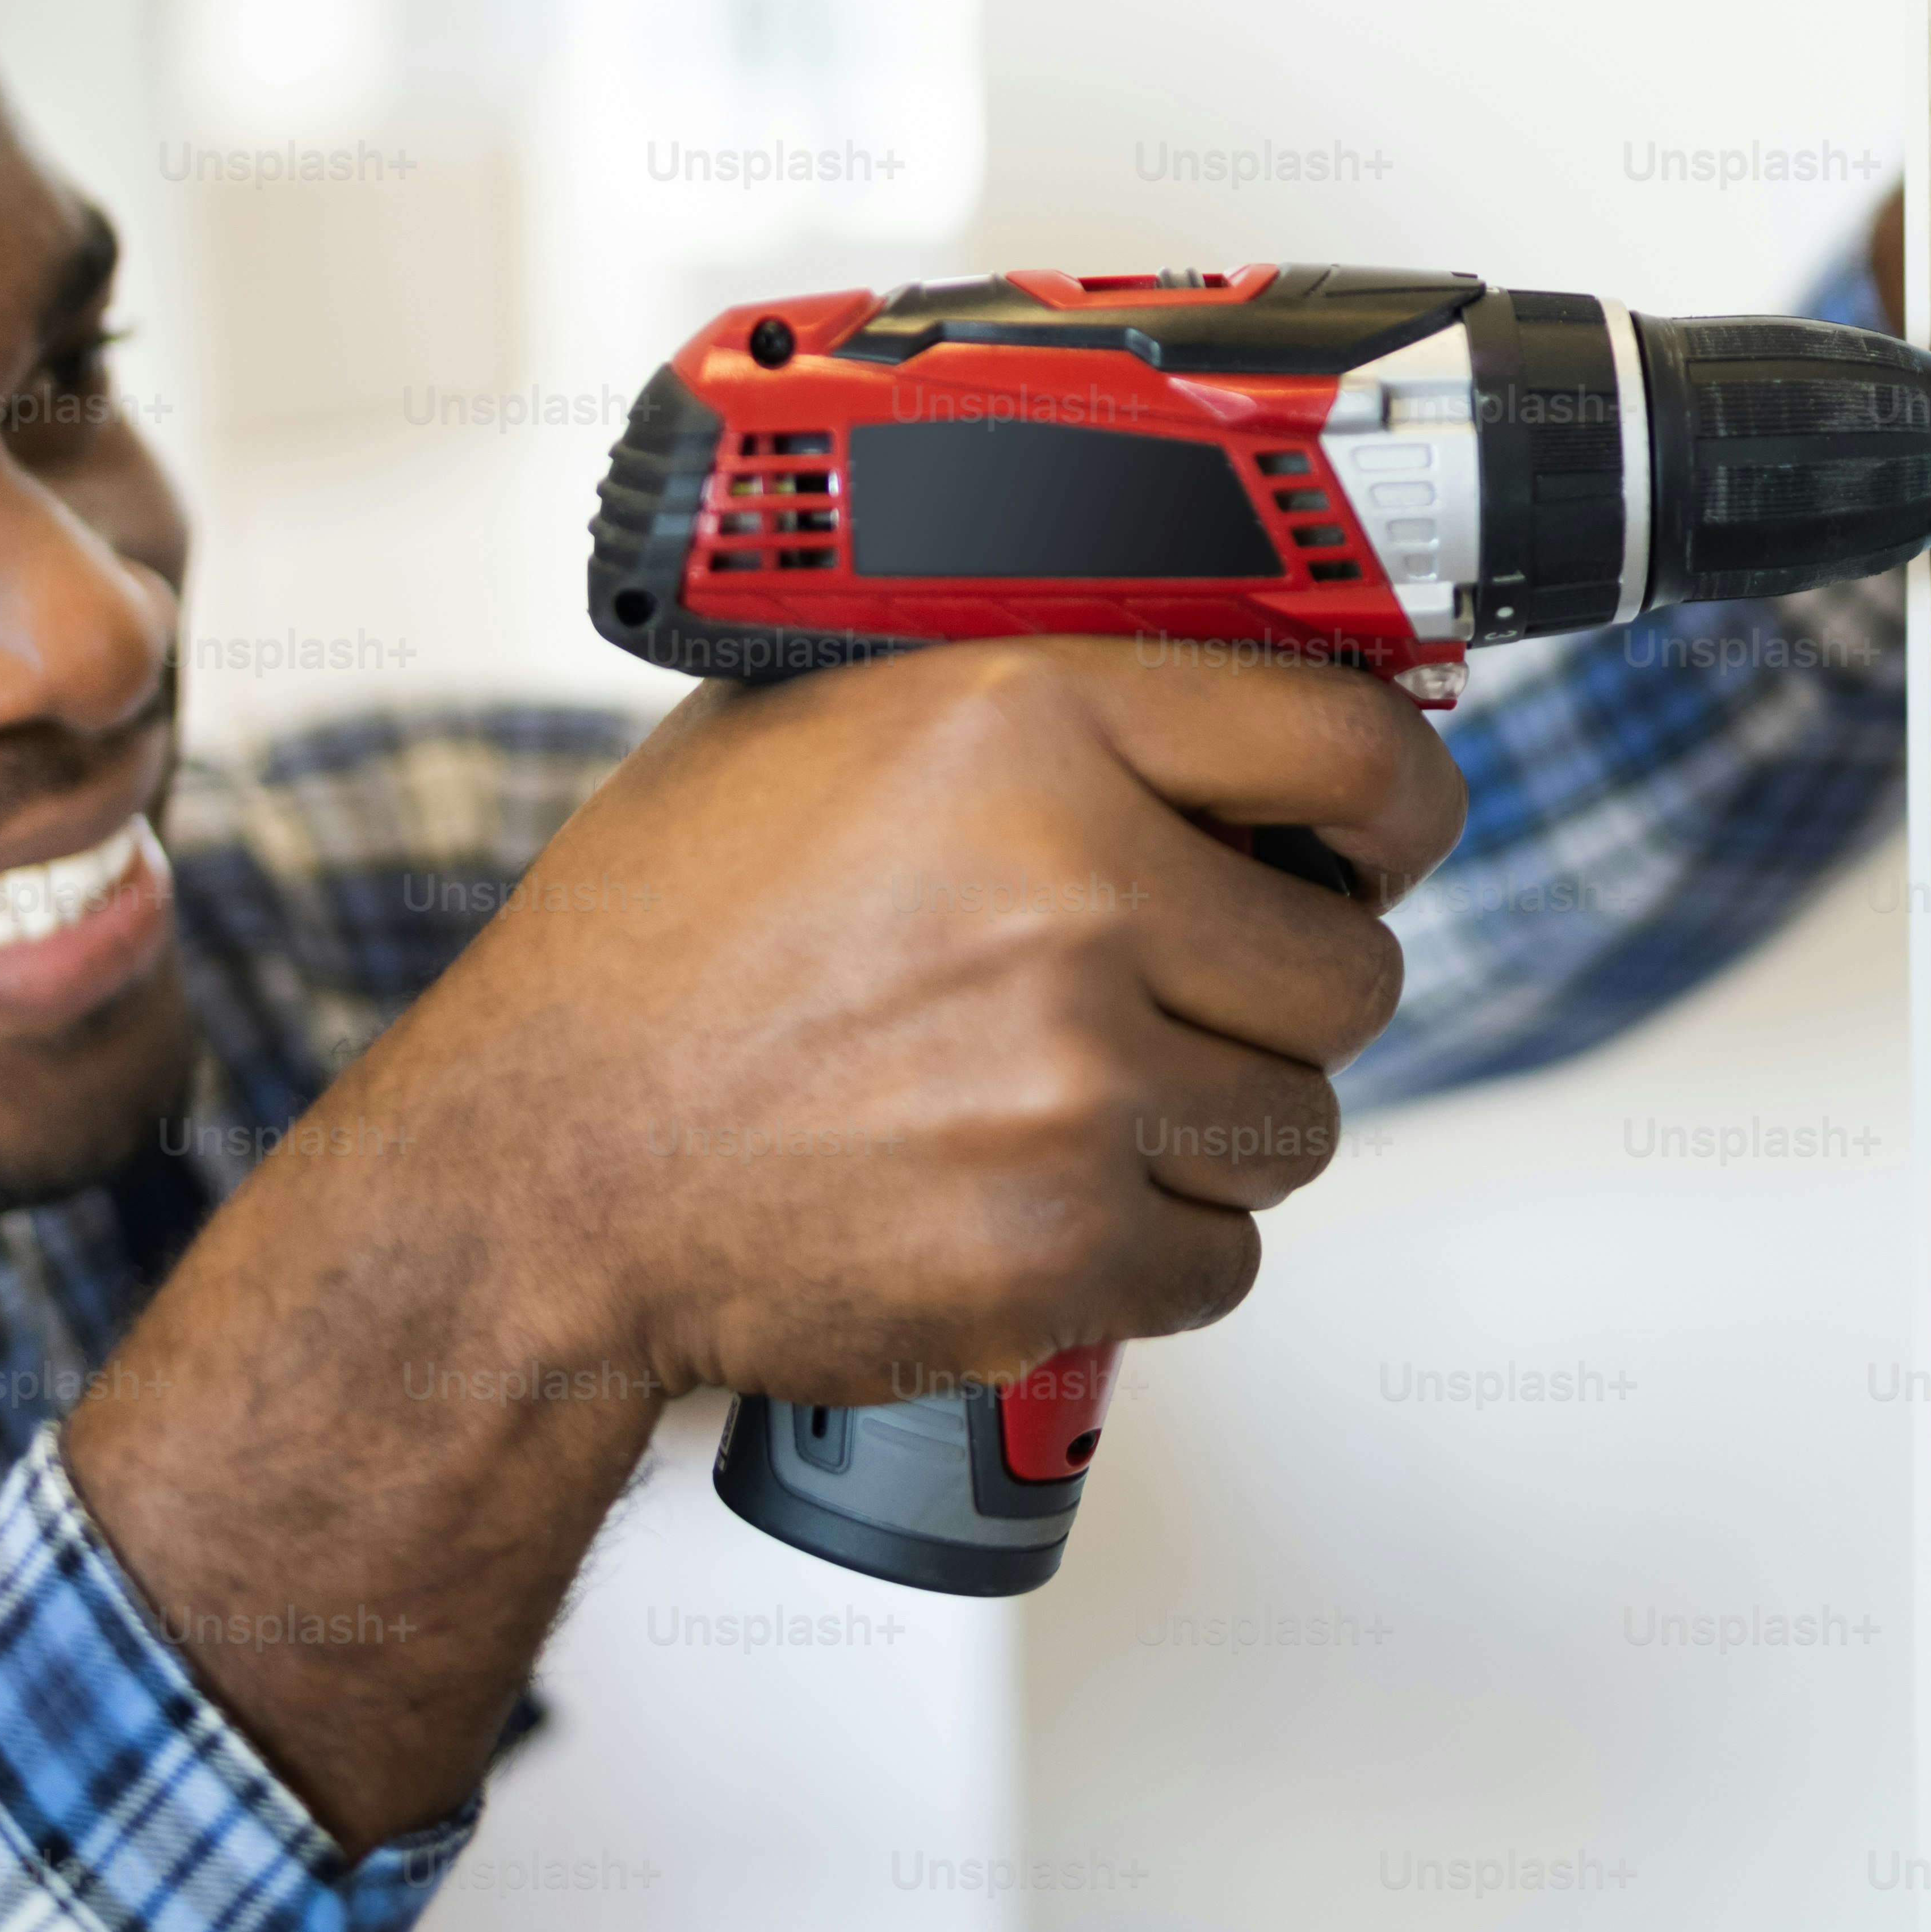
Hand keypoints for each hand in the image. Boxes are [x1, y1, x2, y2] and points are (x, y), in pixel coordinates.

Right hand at [426, 640, 1462, 1404]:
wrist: (536, 1182)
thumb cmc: (660, 954)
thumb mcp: (815, 727)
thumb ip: (1023, 687)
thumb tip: (1220, 675)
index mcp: (1025, 719)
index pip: (1354, 747)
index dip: (1394, 807)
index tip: (1379, 840)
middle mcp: (1069, 888)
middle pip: (1348, 969)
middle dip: (1276, 996)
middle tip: (1163, 1003)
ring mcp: (1072, 1080)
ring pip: (1294, 1122)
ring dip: (1209, 1129)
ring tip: (1059, 1104)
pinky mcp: (1062, 1246)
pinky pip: (1225, 1256)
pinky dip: (1150, 1252)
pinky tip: (1030, 1203)